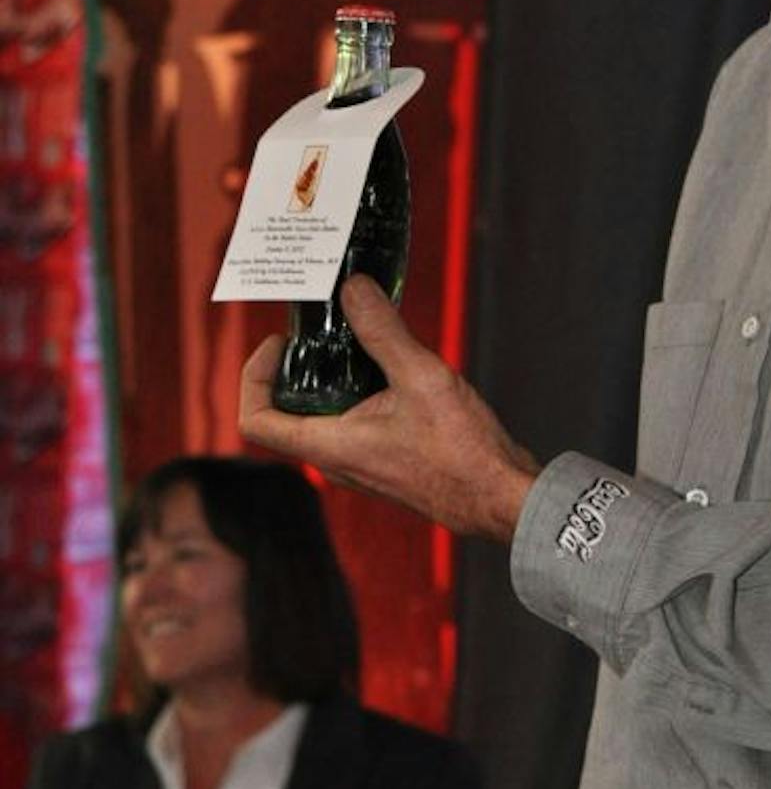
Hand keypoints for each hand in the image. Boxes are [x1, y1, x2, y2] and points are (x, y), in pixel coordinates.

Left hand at [239, 277, 539, 540]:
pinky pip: (352, 423)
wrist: (498, 497)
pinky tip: (390, 366)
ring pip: (323, 417)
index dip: (253, 377)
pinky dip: (357, 391)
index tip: (277, 343)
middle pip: (287, 414)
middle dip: (295, 368)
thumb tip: (353, 291)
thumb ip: (382, 331)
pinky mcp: (384, 460)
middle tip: (318, 332)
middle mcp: (336, 460)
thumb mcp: (419, 377)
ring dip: (329, 379)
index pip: (255, 421)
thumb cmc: (460, 453)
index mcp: (329, 446)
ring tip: (354, 340)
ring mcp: (360, 463)